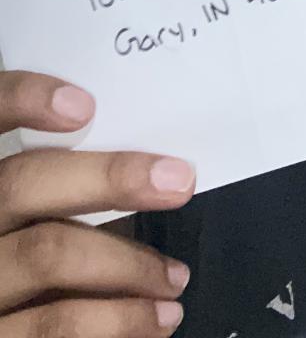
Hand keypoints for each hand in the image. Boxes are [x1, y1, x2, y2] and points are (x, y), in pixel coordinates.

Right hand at [0, 70, 194, 335]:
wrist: (8, 316)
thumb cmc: (23, 265)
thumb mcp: (25, 215)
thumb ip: (54, 187)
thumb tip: (142, 163)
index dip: (21, 99)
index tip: (84, 105)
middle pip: (23, 185)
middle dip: (109, 178)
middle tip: (179, 181)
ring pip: (47, 255)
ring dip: (127, 265)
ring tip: (175, 279)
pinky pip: (51, 326)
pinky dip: (115, 323)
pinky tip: (154, 322)